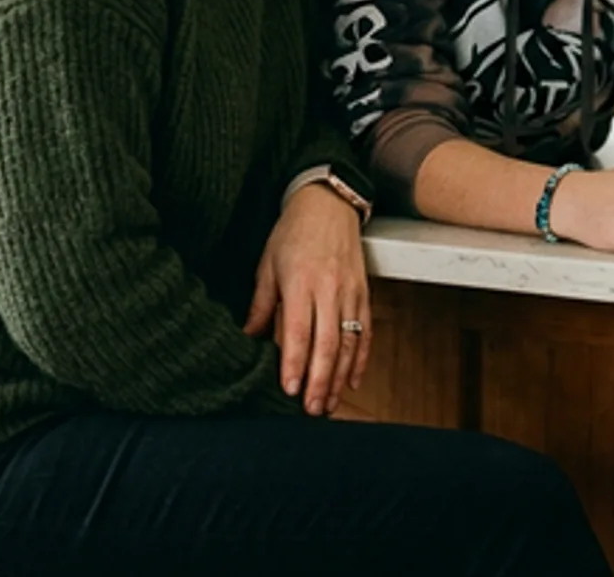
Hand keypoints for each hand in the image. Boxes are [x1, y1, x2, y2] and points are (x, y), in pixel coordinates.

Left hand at [244, 183, 368, 415]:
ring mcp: (350, 292)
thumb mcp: (268, 265)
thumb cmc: (293, 233)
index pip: (298, 330)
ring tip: (329, 403)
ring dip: (339, 376)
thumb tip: (248, 337)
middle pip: (327, 342)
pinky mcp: (364, 292)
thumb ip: (262, 305)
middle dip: (320, 379)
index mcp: (300, 281)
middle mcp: (329, 288)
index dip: (296, 362)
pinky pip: (365, 331)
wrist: (328, 204)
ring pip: (348, 342)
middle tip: (311, 409)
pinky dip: (360, 359)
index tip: (290, 389)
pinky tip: (351, 380)